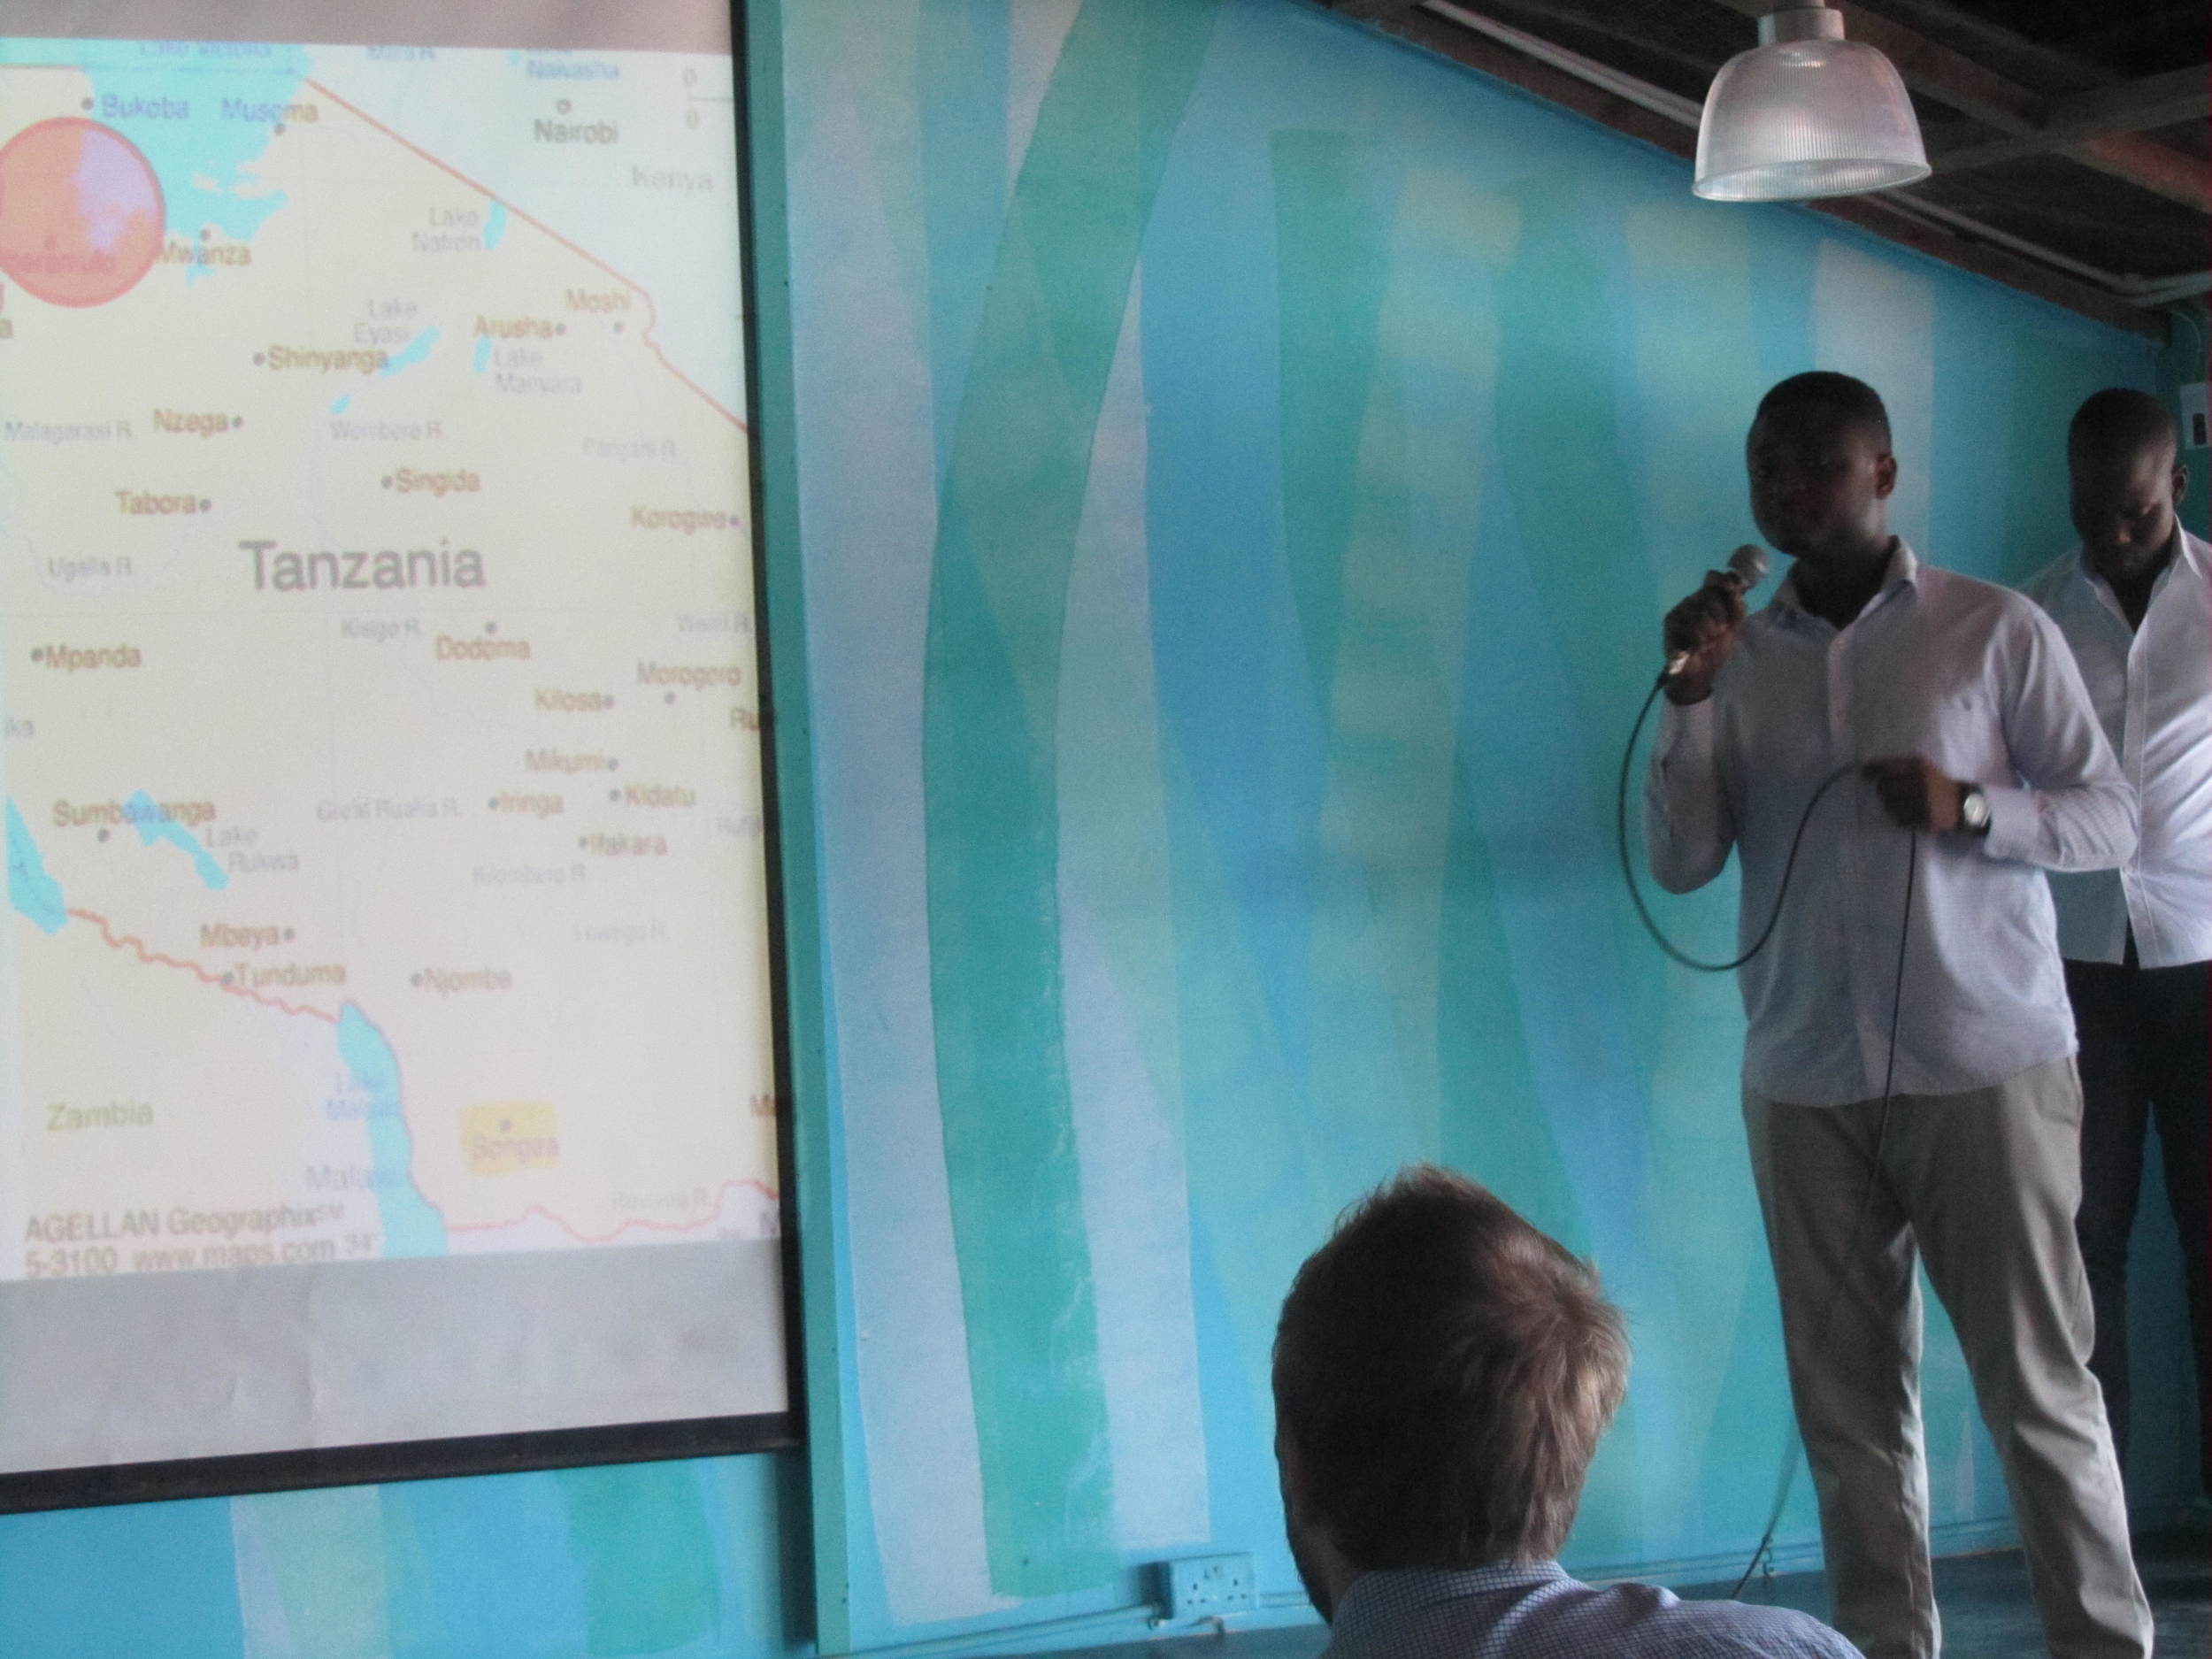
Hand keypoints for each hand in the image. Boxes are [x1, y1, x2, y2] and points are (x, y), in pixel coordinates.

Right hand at [1661, 571, 1746, 703]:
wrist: (1701, 673)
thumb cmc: (1717, 649)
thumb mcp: (1735, 628)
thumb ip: (1737, 607)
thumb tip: (1735, 589)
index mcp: (1709, 598)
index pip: (1713, 577)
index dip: (1723, 581)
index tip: (1732, 590)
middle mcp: (1693, 600)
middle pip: (1709, 593)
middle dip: (1720, 614)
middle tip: (1720, 631)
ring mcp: (1680, 610)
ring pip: (1701, 613)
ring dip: (1709, 633)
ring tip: (1707, 643)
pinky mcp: (1670, 622)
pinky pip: (1690, 625)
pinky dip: (1698, 640)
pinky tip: (1696, 648)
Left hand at [1860, 755, 1964, 831]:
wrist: (1961, 804)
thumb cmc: (1937, 784)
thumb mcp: (1922, 768)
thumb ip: (1898, 767)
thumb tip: (1865, 769)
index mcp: (1918, 766)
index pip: (1887, 767)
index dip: (1871, 770)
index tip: (1863, 774)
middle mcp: (1918, 781)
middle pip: (1883, 787)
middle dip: (1884, 791)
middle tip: (1894, 792)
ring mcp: (1920, 799)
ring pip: (1888, 804)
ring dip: (1892, 805)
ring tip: (1905, 804)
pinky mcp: (1922, 817)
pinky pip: (1898, 818)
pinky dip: (1900, 817)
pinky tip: (1911, 813)